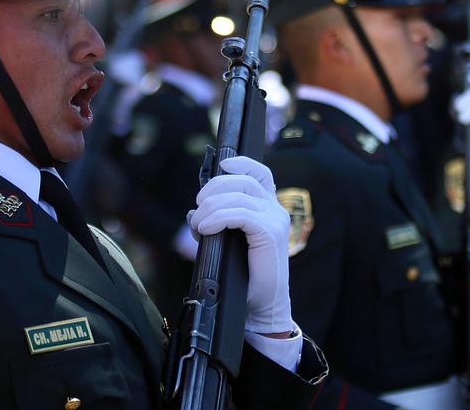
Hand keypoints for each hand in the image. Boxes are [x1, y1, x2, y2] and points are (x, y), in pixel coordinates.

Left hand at [187, 156, 292, 333]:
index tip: (222, 165)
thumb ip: (216, 222)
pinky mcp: (271, 233)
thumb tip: (194, 211)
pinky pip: (240, 214)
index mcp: (268, 208)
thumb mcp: (227, 242)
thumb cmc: (246, 276)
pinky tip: (206, 229)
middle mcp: (275, 209)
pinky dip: (218, 218)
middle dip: (214, 188)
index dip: (241, 163)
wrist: (262, 306)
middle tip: (198, 208)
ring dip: (211, 207)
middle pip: (243, 181)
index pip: (260, 173)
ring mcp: (275, 220)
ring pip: (238, 196)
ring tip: (199, 225)